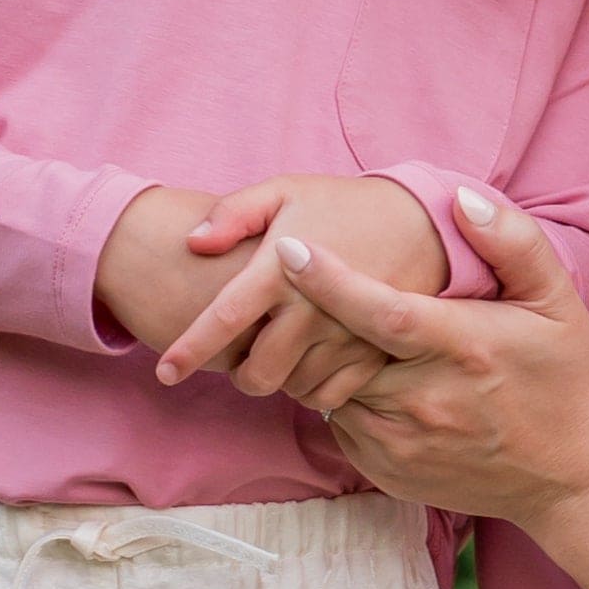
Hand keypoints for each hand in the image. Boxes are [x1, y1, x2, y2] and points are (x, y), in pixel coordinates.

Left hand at [155, 177, 450, 399]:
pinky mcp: (375, 354)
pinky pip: (330, 397)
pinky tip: (311, 366)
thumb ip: (233, 212)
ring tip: (281, 357)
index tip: (165, 373)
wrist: (423, 223)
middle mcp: (312, 309)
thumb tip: (194, 243)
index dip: (189, 351)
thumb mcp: (284, 190)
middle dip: (238, 376)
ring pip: (292, 390)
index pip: (223, 320)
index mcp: (281, 268)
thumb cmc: (342, 205)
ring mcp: (346, 336)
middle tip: (241, 361)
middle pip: (257, 374)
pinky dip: (312, 391)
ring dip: (278, 381)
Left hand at [268, 190, 588, 542]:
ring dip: (332, 362)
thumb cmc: (566, 376)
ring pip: (334, 389)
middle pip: (342, 350)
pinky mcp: (393, 473)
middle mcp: (428, 399)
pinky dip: (349, 402)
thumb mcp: (557, 301)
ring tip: (356, 340)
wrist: (578, 474)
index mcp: (464, 346)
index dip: (328, 280)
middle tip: (313, 294)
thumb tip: (461, 199)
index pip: (379, 310)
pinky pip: (343, 427)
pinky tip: (381, 386)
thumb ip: (513, 243)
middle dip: (320, 319)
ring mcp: (405, 443)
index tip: (289, 248)